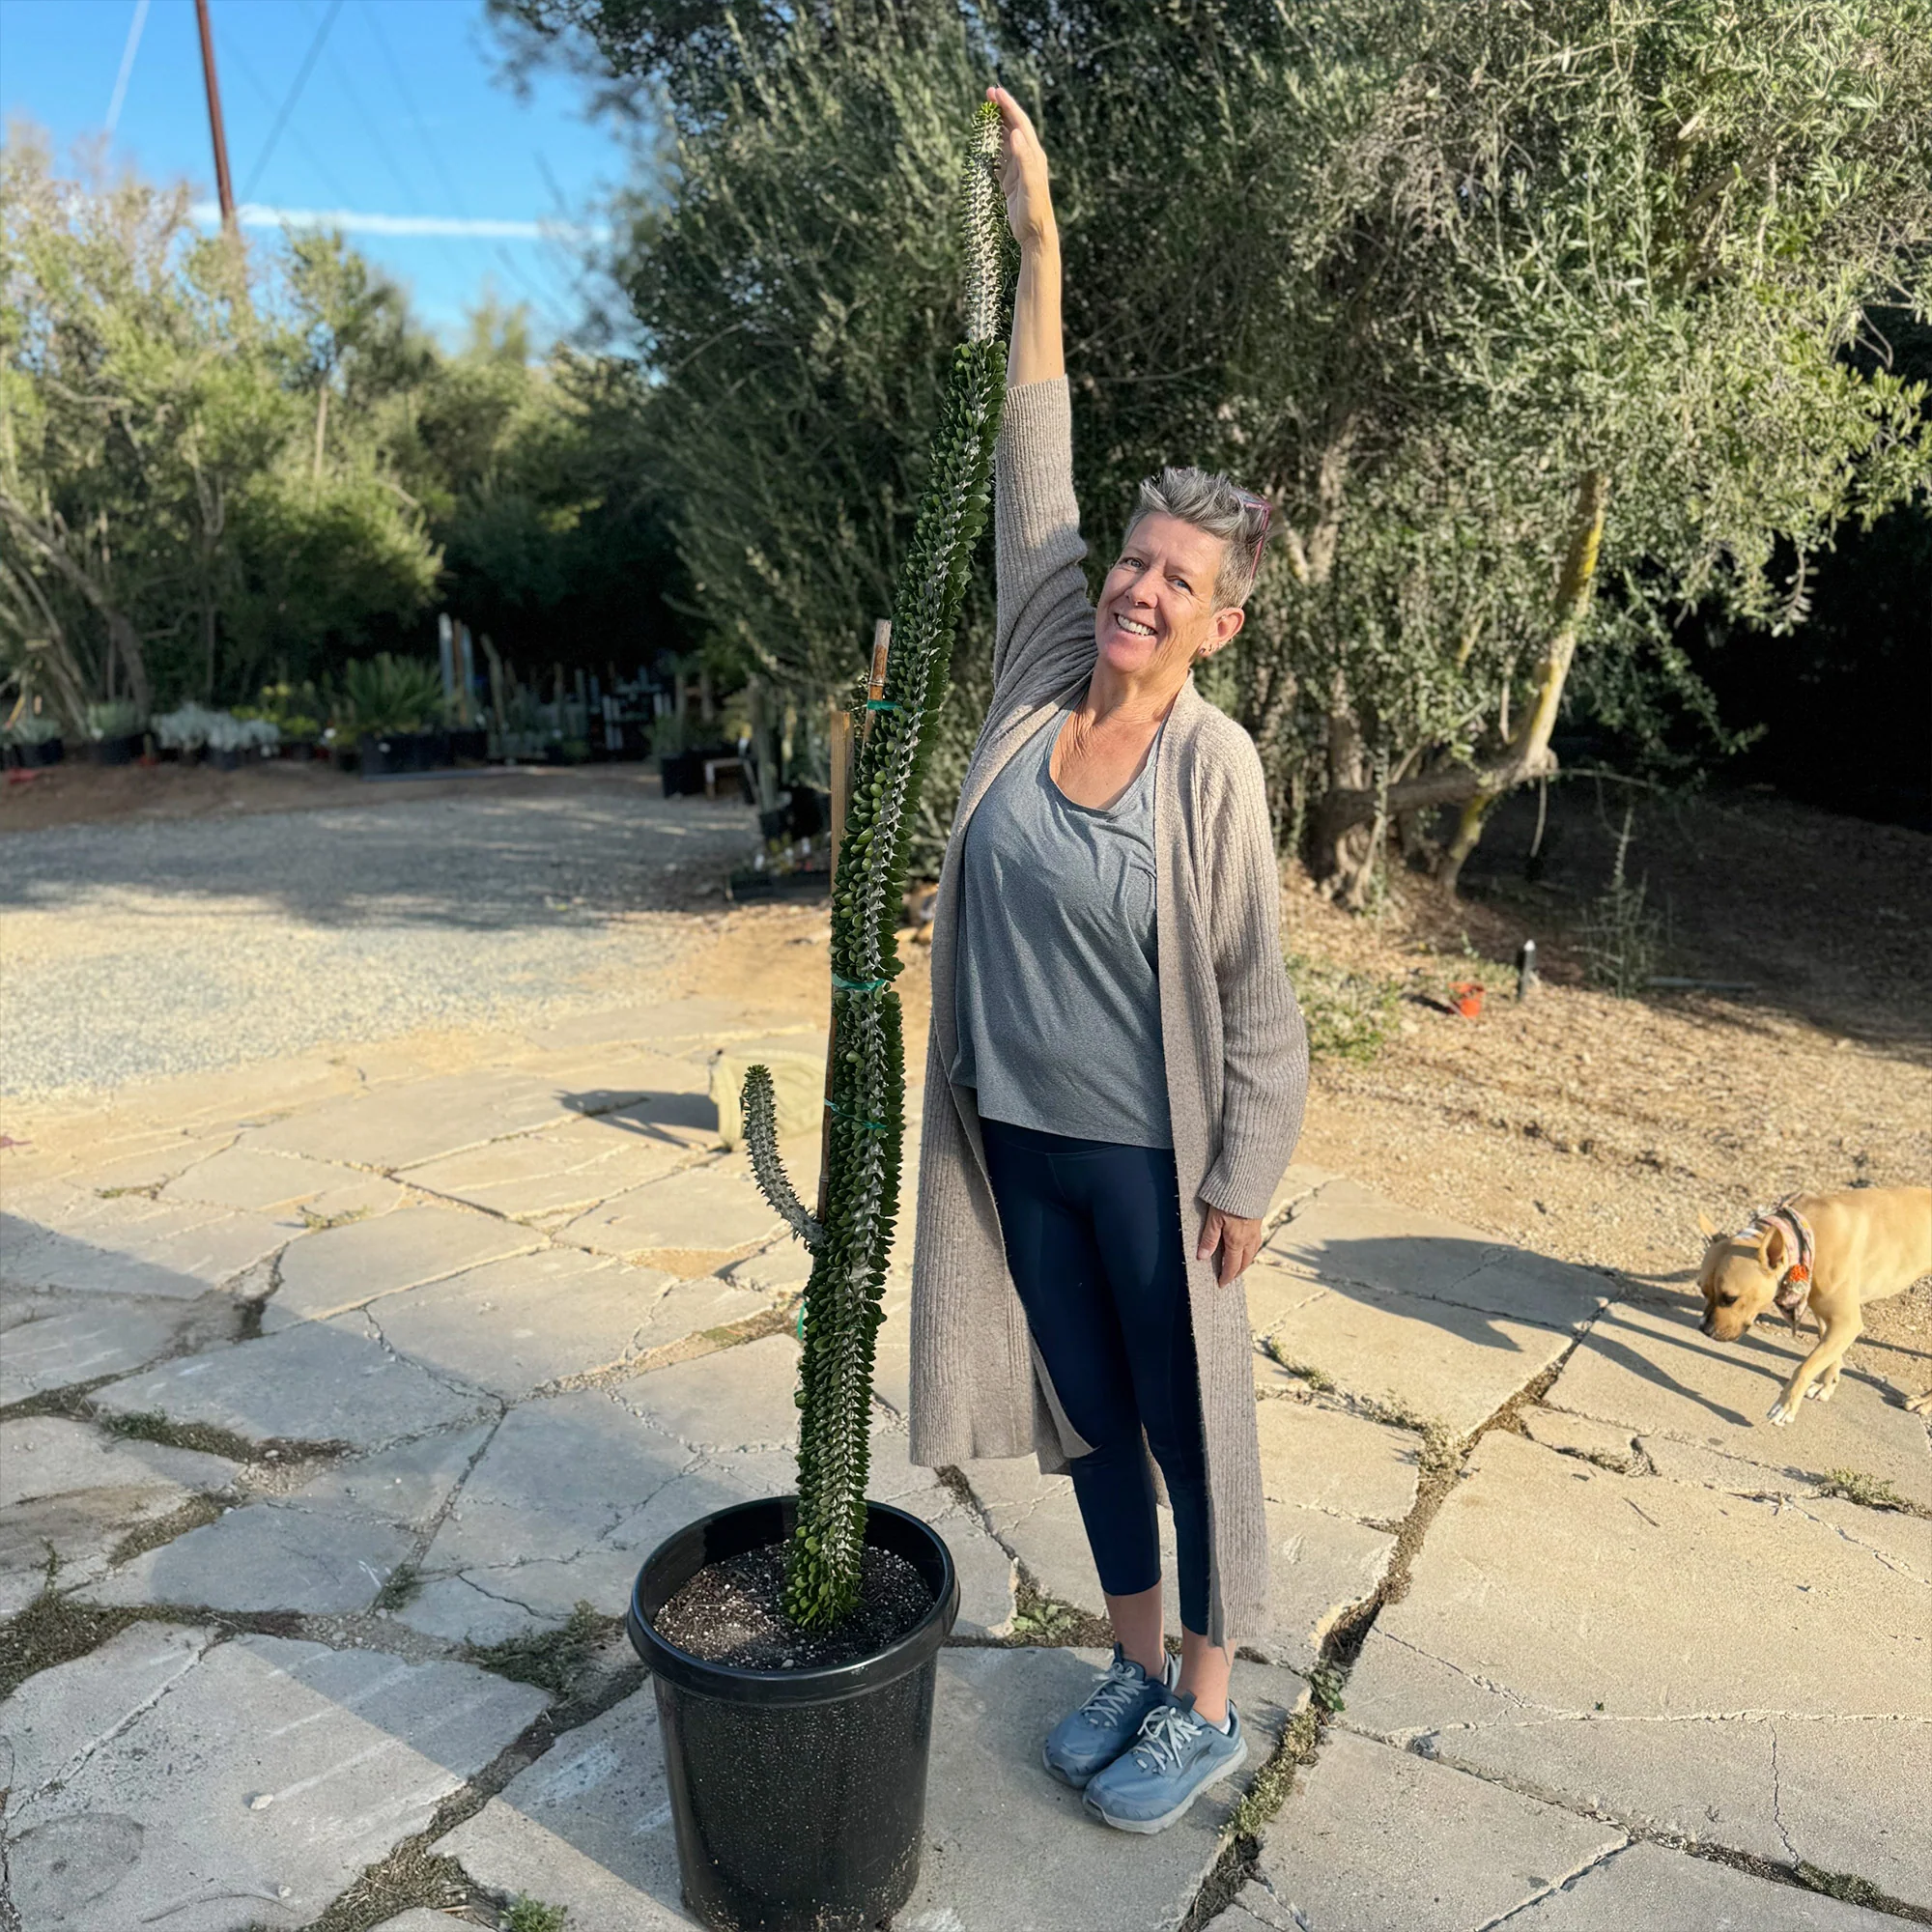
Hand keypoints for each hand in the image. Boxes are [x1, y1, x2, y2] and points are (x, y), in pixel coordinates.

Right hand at [987, 85, 1054, 248]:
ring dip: (997, 125)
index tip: (995, 92)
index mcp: (1034, 156)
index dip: (1008, 106)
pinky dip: (994, 147)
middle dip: (1002, 110)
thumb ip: (1024, 159)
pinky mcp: (1012, 181)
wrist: (1036, 234)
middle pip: (1015, 127)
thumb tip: (1017, 133)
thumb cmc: (1035, 211)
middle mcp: (1028, 159)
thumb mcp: (1030, 184)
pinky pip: (1001, 158)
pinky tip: (987, 143)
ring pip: (1008, 140)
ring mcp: (1020, 169)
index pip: (1021, 124)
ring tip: (986, 112)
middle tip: (988, 94)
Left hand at [1197, 1206, 1263, 1286]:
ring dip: (1244, 1262)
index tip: (1221, 1284)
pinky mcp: (1258, 1222)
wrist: (1248, 1184)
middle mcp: (1249, 1239)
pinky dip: (1249, 1251)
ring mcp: (1255, 1231)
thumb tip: (1203, 1257)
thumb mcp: (1214, 1219)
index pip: (1232, 1266)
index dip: (1226, 1276)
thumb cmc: (1229, 1199)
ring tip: (1236, 1265)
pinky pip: (1256, 1243)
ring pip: (1252, 1253)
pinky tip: (1245, 1247)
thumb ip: (1209, 1239)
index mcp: (1237, 1241)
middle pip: (1244, 1262)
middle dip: (1236, 1272)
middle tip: (1228, 1278)